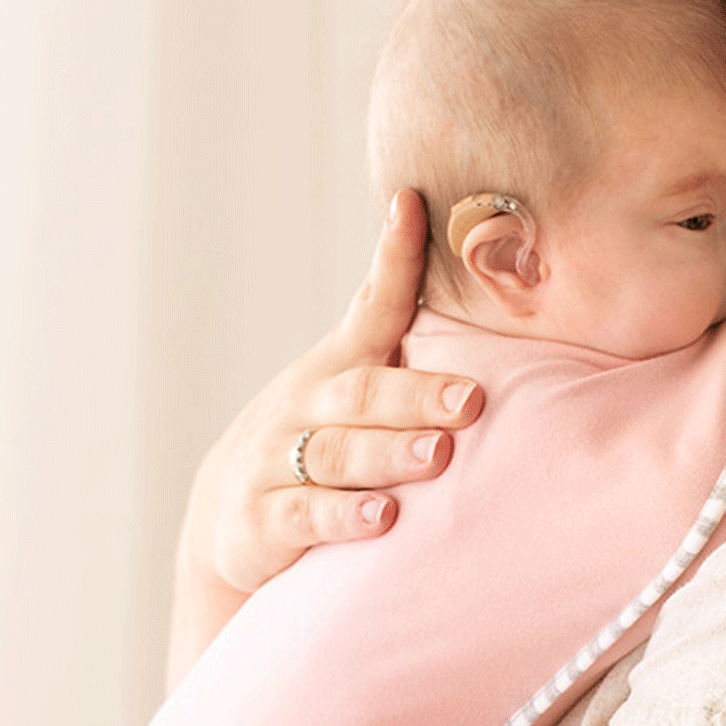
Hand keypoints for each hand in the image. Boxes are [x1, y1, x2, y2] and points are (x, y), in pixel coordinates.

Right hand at [169, 191, 482, 677]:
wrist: (229, 515)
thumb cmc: (320, 440)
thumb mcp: (353, 390)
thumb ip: (405, 351)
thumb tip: (496, 290)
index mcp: (339, 367)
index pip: (370, 305)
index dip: (392, 258)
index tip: (412, 206)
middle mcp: (308, 406)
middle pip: (362, 393)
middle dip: (416, 395)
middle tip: (470, 400)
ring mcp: (280, 461)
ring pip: (336, 454)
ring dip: (389, 455)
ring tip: (438, 455)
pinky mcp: (265, 519)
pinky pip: (306, 516)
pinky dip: (344, 518)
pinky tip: (382, 519)